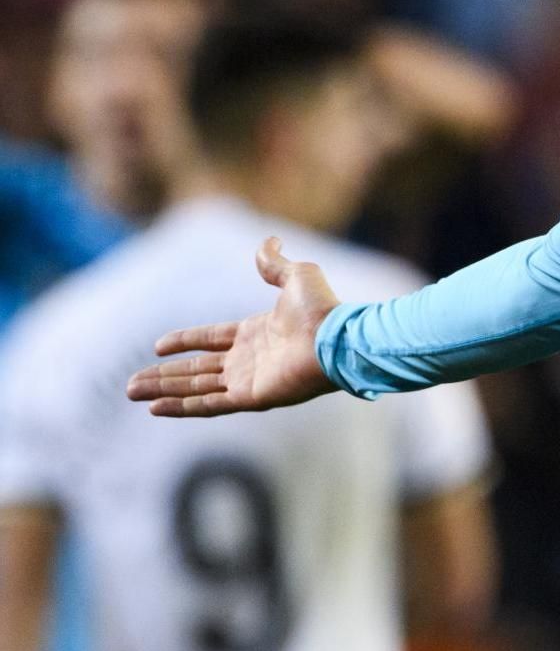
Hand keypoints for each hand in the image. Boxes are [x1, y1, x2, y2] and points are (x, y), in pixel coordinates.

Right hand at [126, 238, 339, 416]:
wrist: (337, 338)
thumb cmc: (322, 309)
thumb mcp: (296, 275)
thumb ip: (274, 264)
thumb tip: (269, 242)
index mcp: (256, 332)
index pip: (212, 339)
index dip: (185, 341)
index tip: (157, 346)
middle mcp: (249, 359)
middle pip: (197, 368)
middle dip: (164, 375)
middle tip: (131, 383)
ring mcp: (249, 380)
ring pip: (196, 387)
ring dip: (163, 389)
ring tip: (131, 391)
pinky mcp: (251, 398)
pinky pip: (209, 404)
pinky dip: (182, 407)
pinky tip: (155, 408)